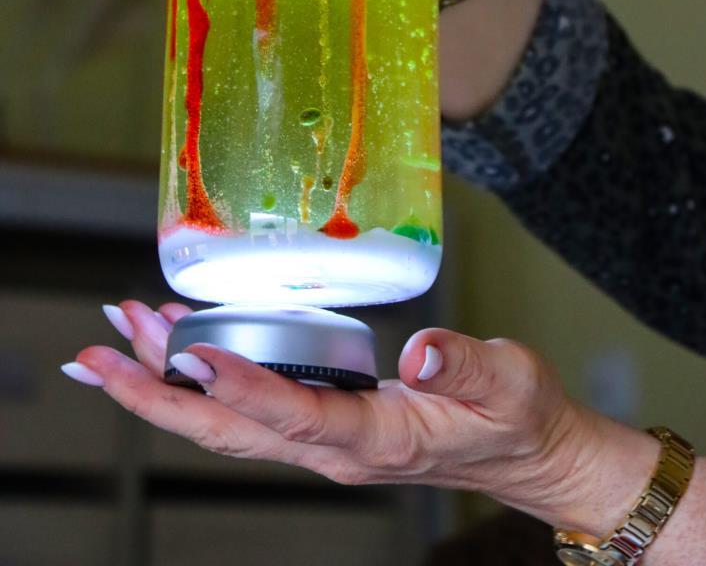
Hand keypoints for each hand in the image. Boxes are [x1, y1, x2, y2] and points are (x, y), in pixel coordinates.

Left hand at [61, 299, 654, 529]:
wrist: (525, 452)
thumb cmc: (516, 416)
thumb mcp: (508, 382)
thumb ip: (465, 364)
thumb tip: (419, 354)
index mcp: (376, 438)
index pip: (294, 416)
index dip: (241, 387)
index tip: (190, 356)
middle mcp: (334, 447)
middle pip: (228, 430)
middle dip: (157, 394)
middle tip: (101, 351)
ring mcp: (322, 440)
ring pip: (225, 421)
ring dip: (165, 382)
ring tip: (120, 331)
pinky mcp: (321, 423)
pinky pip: (245, 407)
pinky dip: (201, 376)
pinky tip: (180, 342)